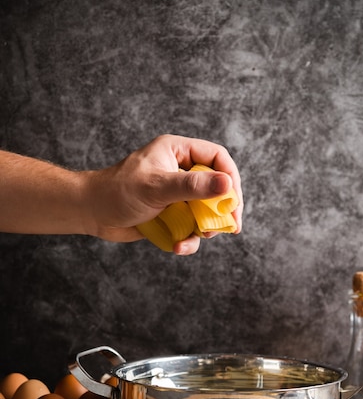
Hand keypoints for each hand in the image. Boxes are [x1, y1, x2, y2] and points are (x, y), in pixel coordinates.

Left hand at [84, 134, 242, 253]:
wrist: (91, 213)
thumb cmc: (118, 191)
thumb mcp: (158, 187)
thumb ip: (193, 186)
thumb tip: (227, 186)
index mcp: (178, 152)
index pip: (217, 157)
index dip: (230, 178)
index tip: (234, 202)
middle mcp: (180, 171)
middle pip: (217, 186)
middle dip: (223, 208)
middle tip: (231, 226)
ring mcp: (177, 194)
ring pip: (206, 210)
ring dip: (206, 227)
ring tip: (200, 236)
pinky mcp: (171, 214)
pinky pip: (191, 227)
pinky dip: (188, 239)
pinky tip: (178, 246)